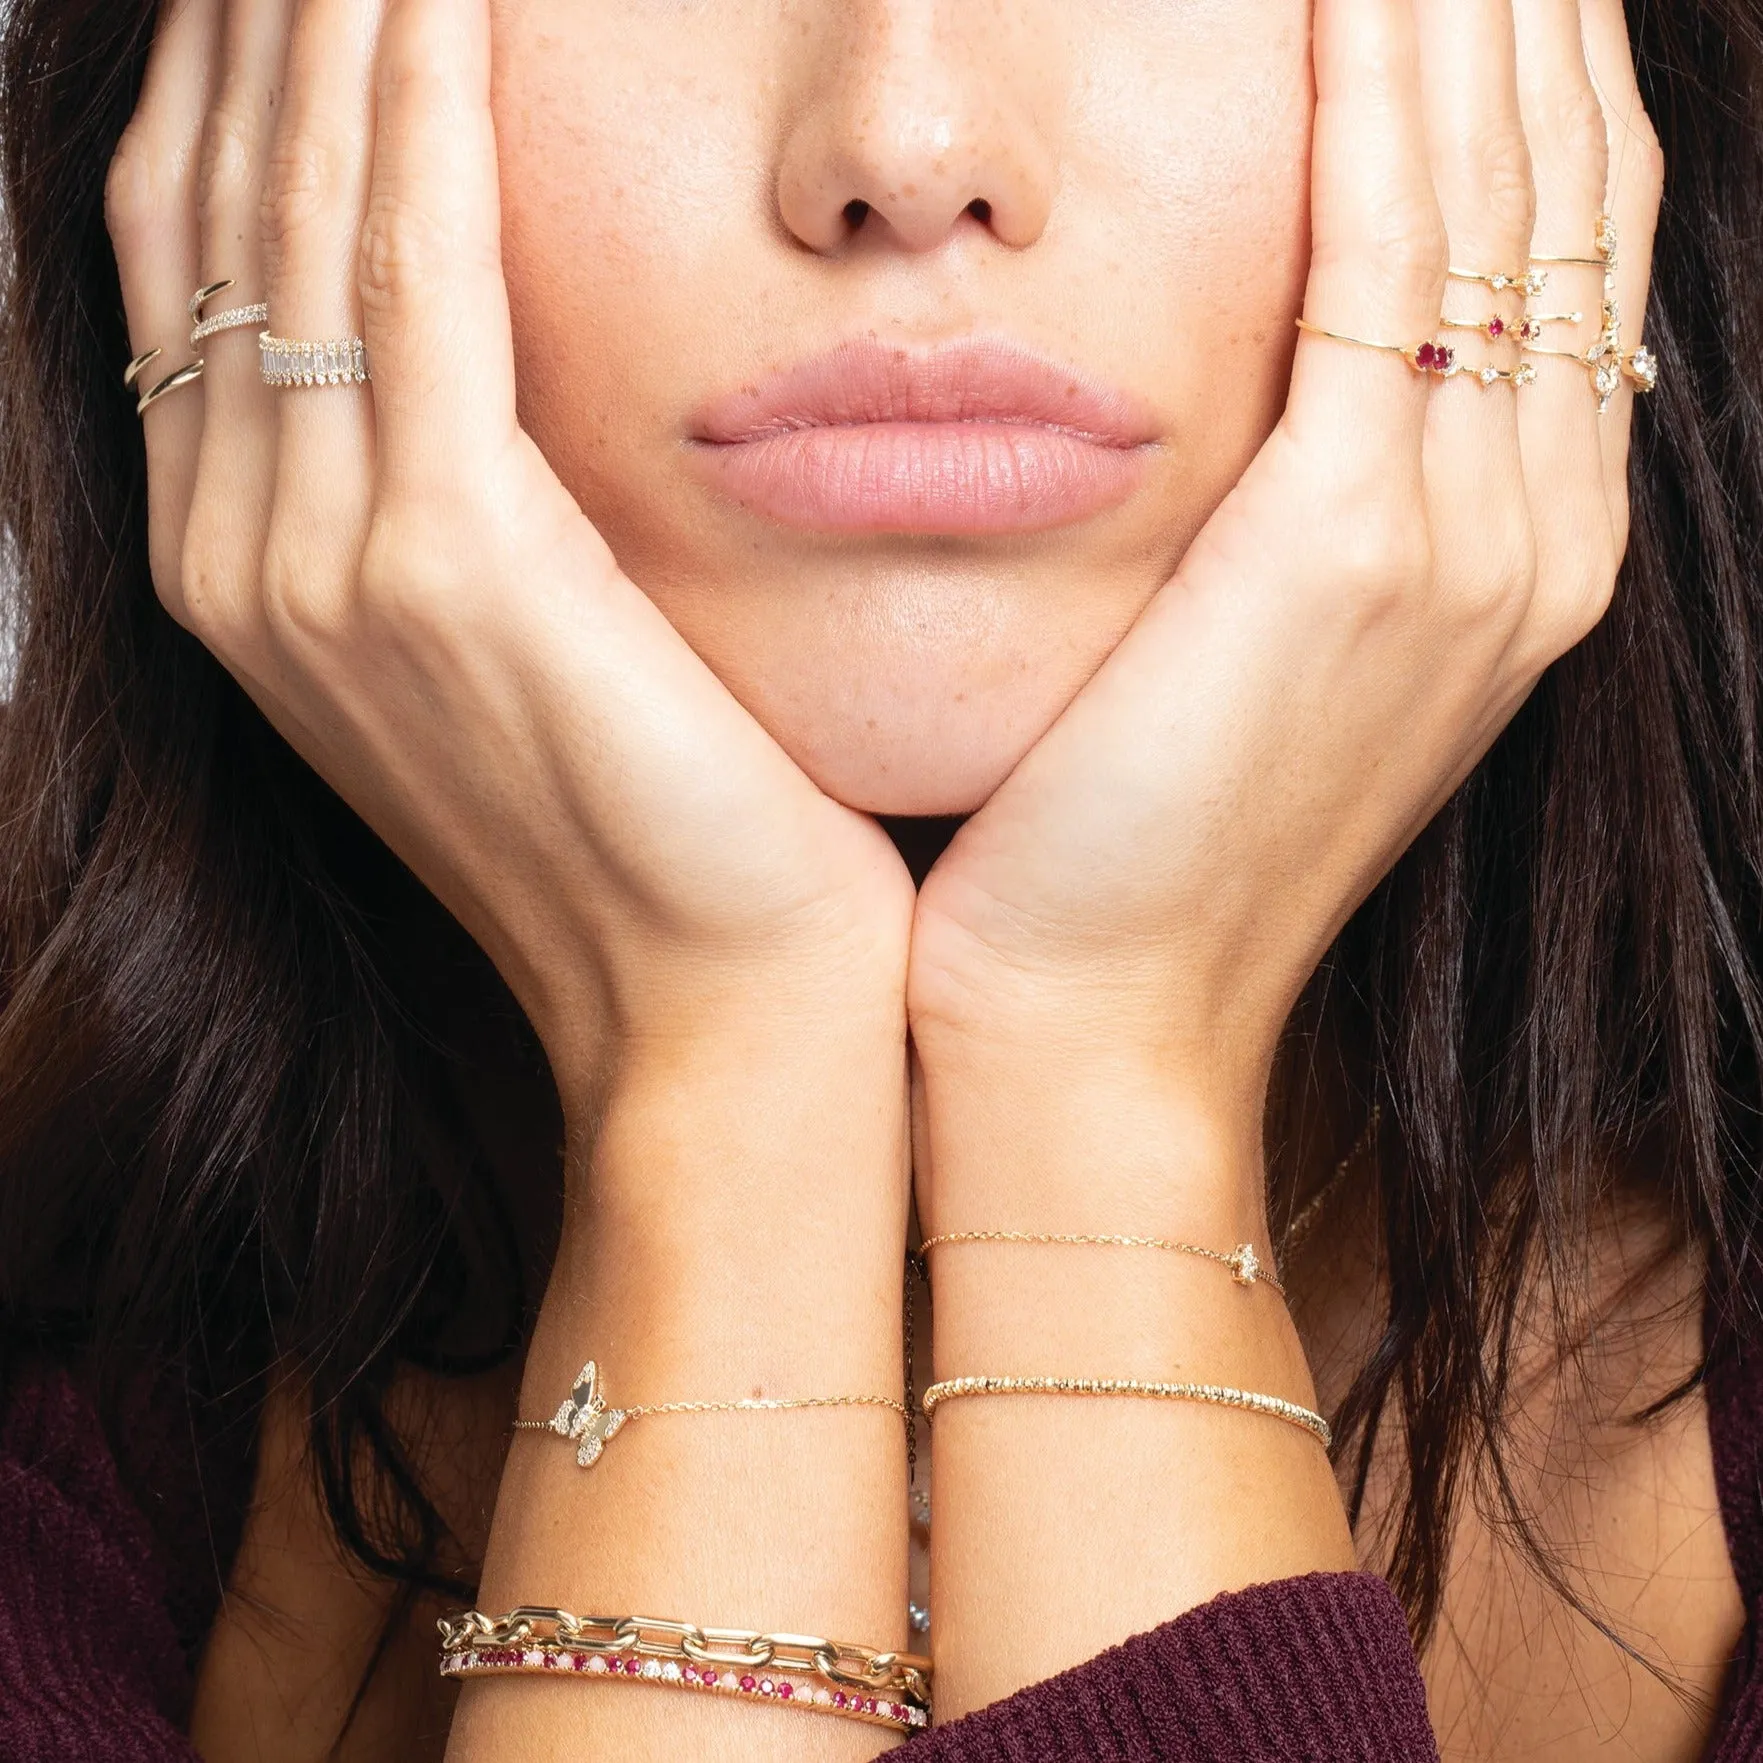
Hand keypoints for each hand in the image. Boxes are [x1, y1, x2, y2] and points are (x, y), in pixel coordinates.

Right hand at [104, 0, 914, 1150]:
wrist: (722, 1009)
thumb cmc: (664, 830)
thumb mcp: (532, 644)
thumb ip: (463, 486)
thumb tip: (484, 329)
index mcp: (253, 569)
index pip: (208, 252)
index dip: (239, 74)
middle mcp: (246, 558)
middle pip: (219, 201)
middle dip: (262, 11)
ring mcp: (318, 566)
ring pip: (296, 211)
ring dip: (331, 18)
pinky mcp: (445, 568)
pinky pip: (414, 275)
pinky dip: (423, 113)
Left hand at [908, 0, 1662, 1223]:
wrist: (1091, 1027)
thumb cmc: (1121, 850)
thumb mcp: (1238, 660)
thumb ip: (1291, 508)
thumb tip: (1261, 368)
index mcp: (1514, 551)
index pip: (1553, 246)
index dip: (1520, 77)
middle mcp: (1532, 530)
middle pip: (1562, 188)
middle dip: (1519, 8)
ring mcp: (1467, 538)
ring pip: (1501, 192)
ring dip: (1470, 10)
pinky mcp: (1352, 543)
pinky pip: (1387, 252)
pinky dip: (1379, 94)